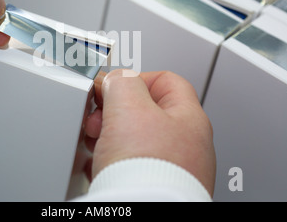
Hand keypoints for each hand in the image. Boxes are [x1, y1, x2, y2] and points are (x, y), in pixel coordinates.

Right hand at [84, 69, 215, 196]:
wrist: (142, 212)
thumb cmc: (146, 170)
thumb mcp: (129, 107)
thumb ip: (123, 82)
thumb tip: (116, 79)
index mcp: (189, 118)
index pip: (165, 80)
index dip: (134, 78)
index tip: (111, 87)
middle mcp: (187, 144)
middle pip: (147, 112)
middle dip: (116, 112)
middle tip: (99, 120)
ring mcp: (173, 168)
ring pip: (136, 140)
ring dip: (111, 137)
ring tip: (97, 144)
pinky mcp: (156, 187)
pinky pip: (132, 166)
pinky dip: (114, 162)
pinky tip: (101, 167)